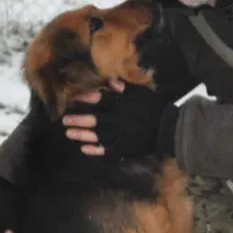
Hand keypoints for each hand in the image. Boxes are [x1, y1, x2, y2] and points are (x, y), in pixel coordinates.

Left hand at [63, 80, 178, 159]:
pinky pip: (108, 150)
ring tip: (68, 133)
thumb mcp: (141, 93)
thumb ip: (125, 88)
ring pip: (98, 135)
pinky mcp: (125, 147)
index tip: (74, 99)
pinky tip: (84, 149)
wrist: (168, 127)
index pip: (101, 101)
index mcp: (122, 105)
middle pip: (95, 120)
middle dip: (79, 119)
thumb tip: (110, 82)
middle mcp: (119, 120)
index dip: (87, 99)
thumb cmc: (154, 106)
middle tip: (64, 120)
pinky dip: (96, 151)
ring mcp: (121, 135)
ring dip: (82, 135)